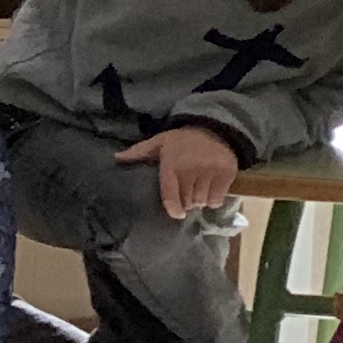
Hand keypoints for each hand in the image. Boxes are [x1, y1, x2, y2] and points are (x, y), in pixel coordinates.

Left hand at [116, 124, 240, 219]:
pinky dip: (213, 199)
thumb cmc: (182, 140)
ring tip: (197, 192)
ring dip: (199, 200)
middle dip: (186, 202)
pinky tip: (210, 191)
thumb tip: (116, 159)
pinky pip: (218, 198)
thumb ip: (139, 152)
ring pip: (202, 200)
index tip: (176, 213)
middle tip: (186, 195)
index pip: (170, 194)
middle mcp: (191, 169)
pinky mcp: (226, 174)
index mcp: (172, 164)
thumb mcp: (159, 142)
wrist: (213, 128)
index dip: (173, 208)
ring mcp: (210, 172)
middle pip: (188, 200)